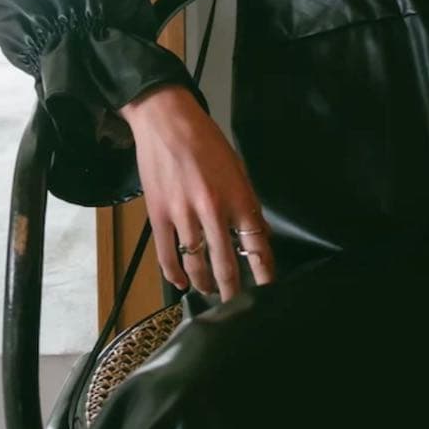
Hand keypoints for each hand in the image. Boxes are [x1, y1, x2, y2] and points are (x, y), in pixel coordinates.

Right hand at [119, 84, 276, 299]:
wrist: (167, 122)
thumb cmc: (207, 141)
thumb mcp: (237, 168)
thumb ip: (247, 204)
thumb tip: (259, 234)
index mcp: (238, 197)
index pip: (257, 245)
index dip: (264, 272)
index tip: (268, 291)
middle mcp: (213, 210)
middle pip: (226, 264)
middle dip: (233, 291)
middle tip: (238, 307)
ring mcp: (184, 215)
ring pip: (196, 265)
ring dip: (205, 284)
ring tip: (211, 293)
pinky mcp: (159, 216)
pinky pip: (167, 256)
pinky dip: (174, 275)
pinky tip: (182, 283)